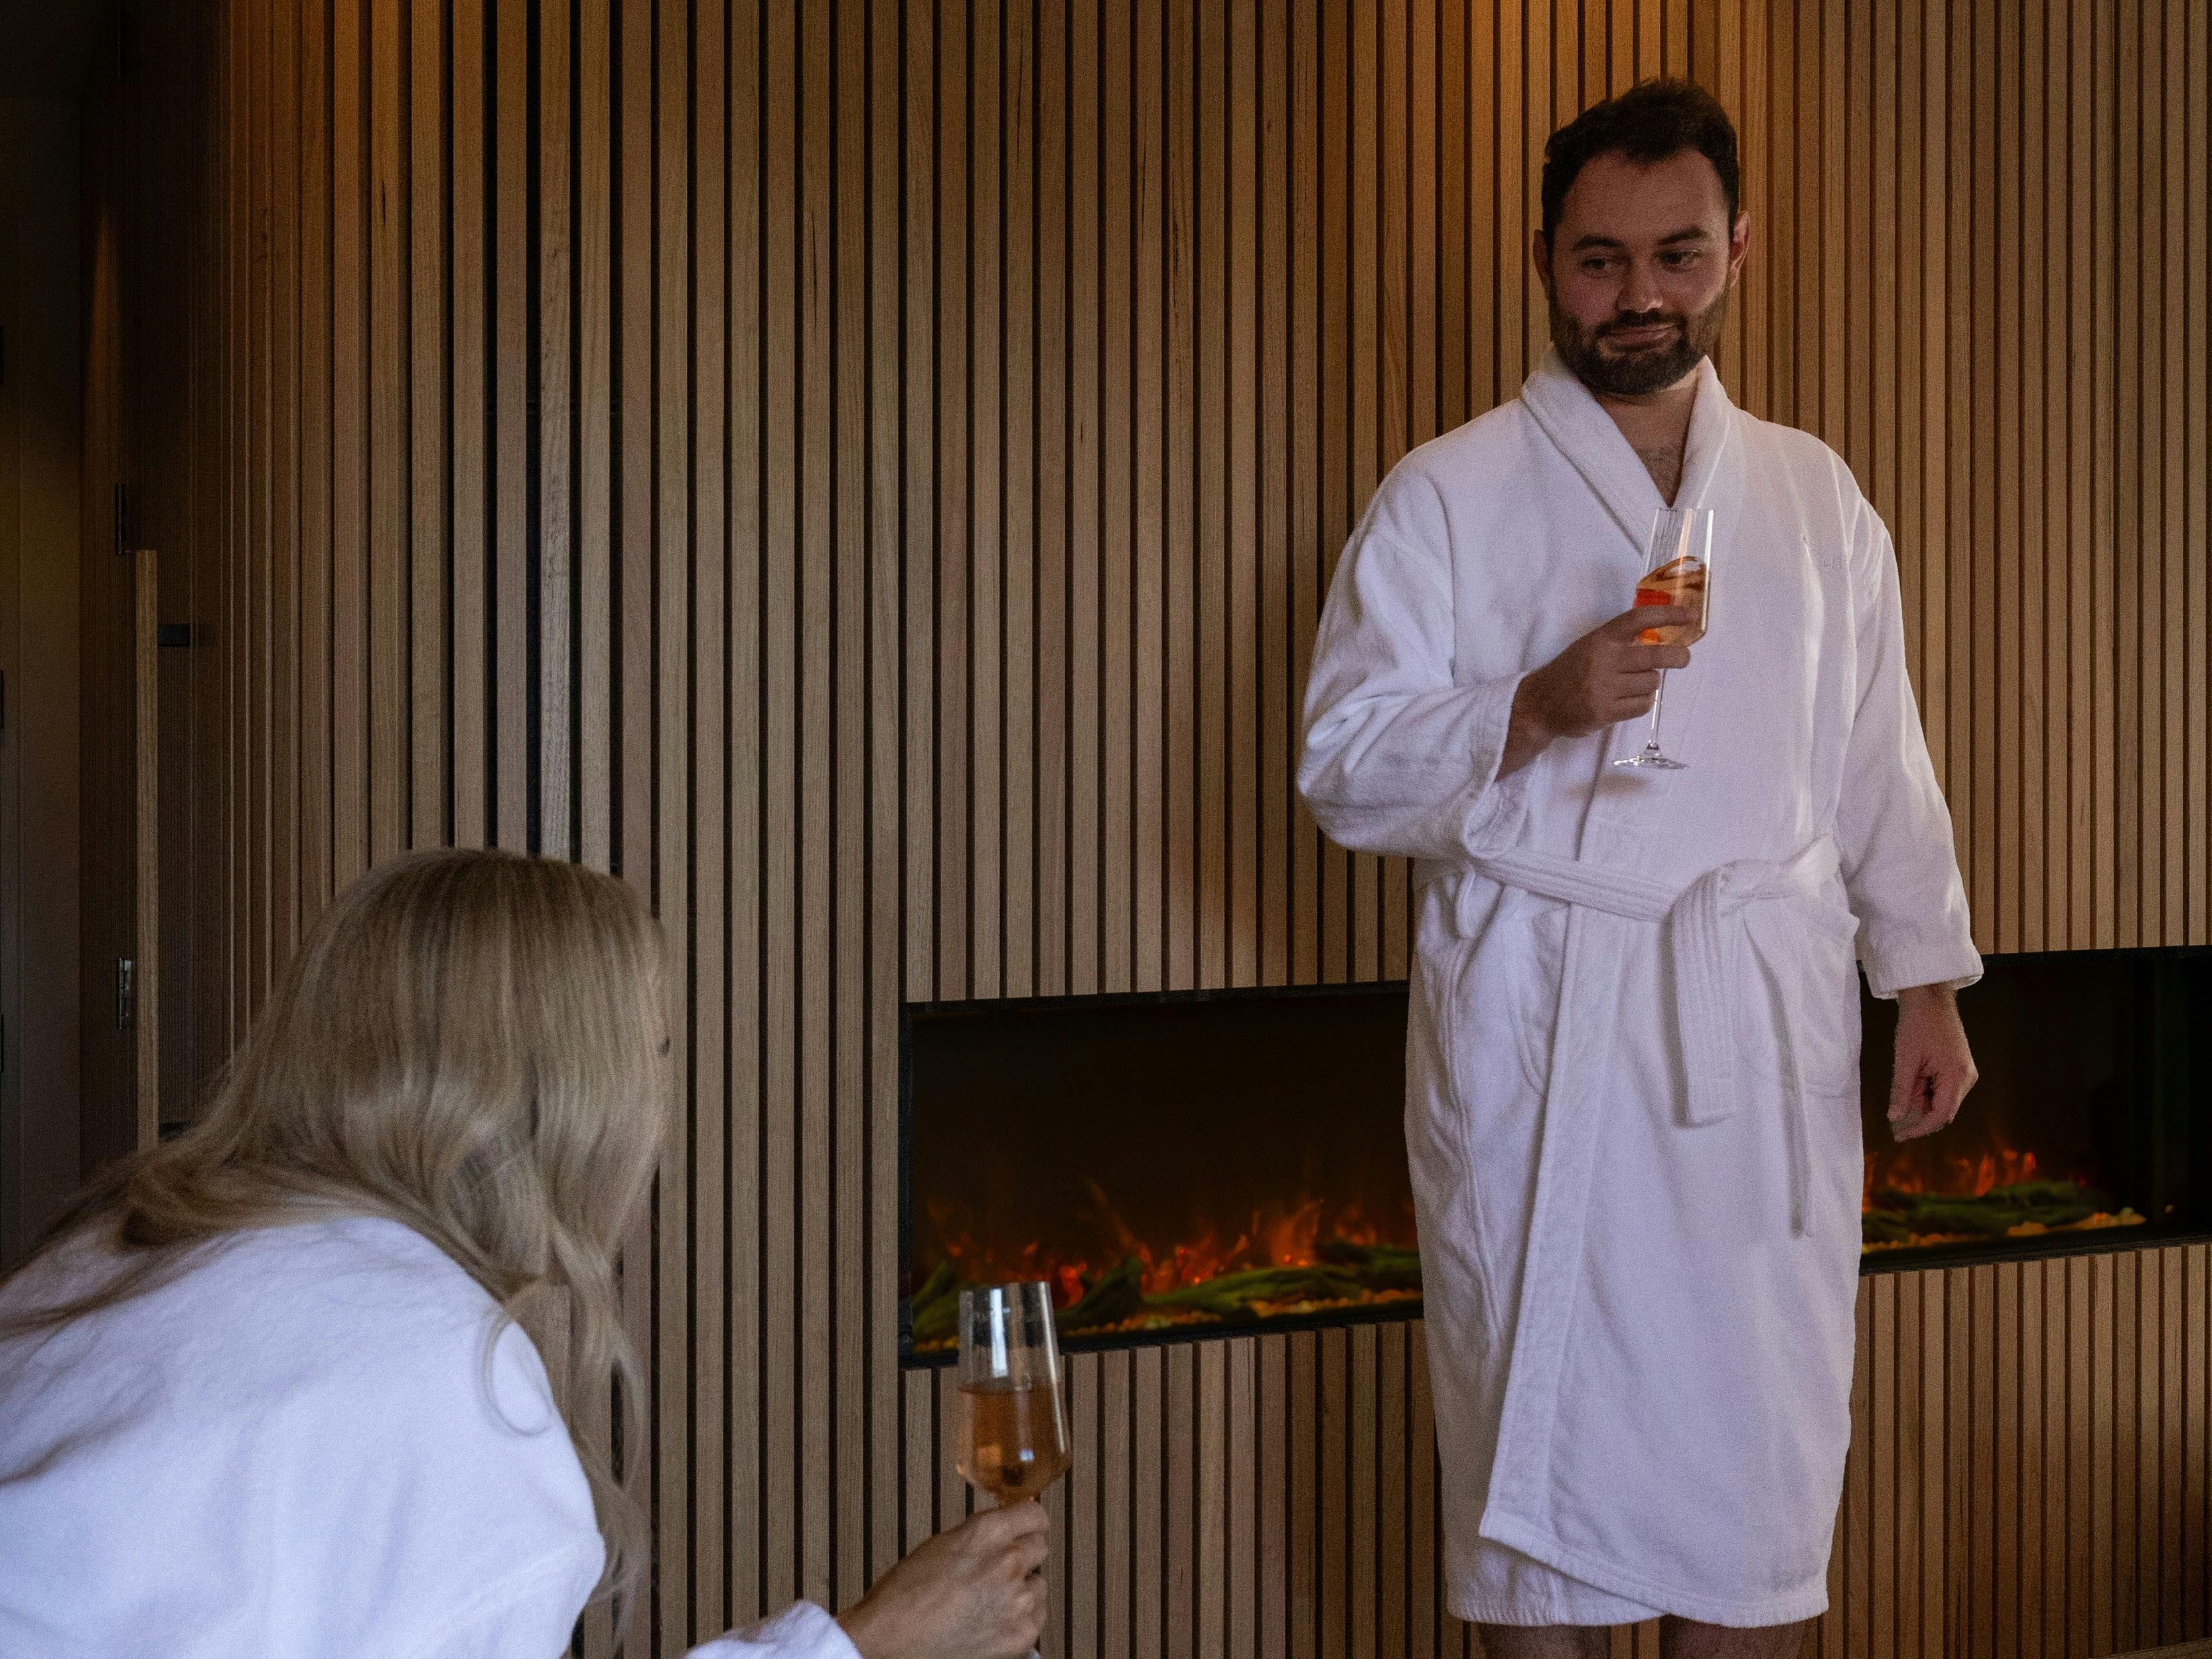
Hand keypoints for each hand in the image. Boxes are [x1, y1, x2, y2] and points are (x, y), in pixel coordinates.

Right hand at [836, 1502, 1048, 1658]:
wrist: (891, 1641)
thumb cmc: (904, 1596)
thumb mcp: (943, 1545)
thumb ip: (980, 1537)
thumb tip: (1001, 1535)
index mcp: (986, 1532)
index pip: (1035, 1514)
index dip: (1029, 1523)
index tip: (1027, 1529)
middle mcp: (1008, 1562)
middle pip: (1040, 1547)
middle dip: (1024, 1556)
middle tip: (1001, 1569)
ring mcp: (1017, 1600)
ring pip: (1039, 1586)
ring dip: (1022, 1590)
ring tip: (990, 1601)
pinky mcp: (1020, 1634)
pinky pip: (1036, 1618)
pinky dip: (1020, 1620)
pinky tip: (993, 1621)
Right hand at [1500, 606, 1694, 774]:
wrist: (1539, 704)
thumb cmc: (1569, 672)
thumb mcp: (1590, 646)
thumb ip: (1619, 642)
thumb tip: (1661, 639)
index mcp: (1600, 639)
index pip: (1638, 619)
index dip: (1667, 615)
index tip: (1690, 615)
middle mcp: (1603, 660)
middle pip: (1655, 656)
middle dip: (1677, 657)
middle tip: (1683, 659)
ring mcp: (1604, 688)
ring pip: (1651, 683)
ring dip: (1649, 684)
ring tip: (1632, 685)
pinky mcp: (1605, 712)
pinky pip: (1642, 705)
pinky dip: (1641, 702)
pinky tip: (1627, 700)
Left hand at [1887, 983, 1976, 1140]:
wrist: (1930, 997)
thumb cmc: (1917, 1024)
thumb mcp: (1905, 1060)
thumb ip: (1901, 1091)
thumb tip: (1895, 1116)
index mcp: (1957, 1077)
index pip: (1941, 1115)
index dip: (1920, 1128)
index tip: (1900, 1135)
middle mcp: (1967, 1078)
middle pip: (1943, 1110)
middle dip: (1919, 1118)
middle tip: (1895, 1127)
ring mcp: (1964, 1073)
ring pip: (1942, 1101)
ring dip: (1921, 1104)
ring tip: (1899, 1101)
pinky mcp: (1958, 1067)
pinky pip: (1943, 1089)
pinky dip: (1925, 1093)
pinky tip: (1909, 1090)